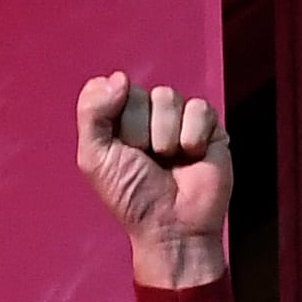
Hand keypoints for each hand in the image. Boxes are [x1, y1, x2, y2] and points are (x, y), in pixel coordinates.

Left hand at [75, 71, 232, 288]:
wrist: (172, 224)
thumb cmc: (131, 196)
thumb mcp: (95, 158)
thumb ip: (92, 114)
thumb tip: (117, 77)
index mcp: (117, 122)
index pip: (112, 89)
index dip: (114, 117)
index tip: (118, 148)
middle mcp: (148, 116)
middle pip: (140, 94)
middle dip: (138, 132)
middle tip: (145, 160)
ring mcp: (179, 119)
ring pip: (168, 98)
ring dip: (164, 137)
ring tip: (168, 161)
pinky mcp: (209, 125)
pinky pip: (198, 108)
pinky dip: (191, 137)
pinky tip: (191, 158)